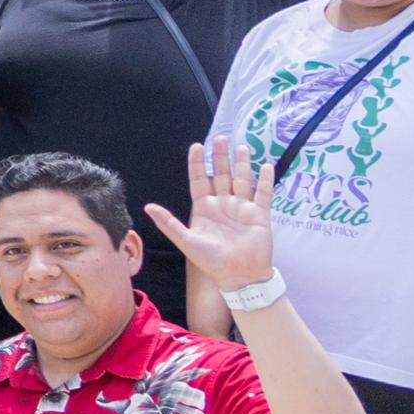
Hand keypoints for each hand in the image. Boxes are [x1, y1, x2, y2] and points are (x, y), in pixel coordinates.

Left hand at [142, 134, 277, 295]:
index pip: (200, 180)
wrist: (239, 276)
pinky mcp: (260, 214)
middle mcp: (223, 204)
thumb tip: (147, 208)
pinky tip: (266, 165)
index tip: (196, 146)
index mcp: (204, 208)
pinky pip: (263, 193)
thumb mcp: (187, 241)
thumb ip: (169, 223)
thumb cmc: (211, 261)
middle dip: (221, 157)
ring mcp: (242, 207)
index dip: (198, 163)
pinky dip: (265, 179)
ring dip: (242, 164)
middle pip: (222, 174)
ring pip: (242, 179)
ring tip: (241, 147)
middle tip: (221, 138)